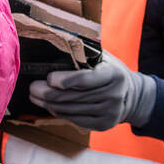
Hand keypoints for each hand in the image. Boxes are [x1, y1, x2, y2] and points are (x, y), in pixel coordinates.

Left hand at [27, 51, 156, 130]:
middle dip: (48, 93)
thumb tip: (54, 38)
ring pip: (70, 109)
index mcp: (114, 74)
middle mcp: (114, 94)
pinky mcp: (103, 124)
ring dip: (48, 103)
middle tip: (32, 87)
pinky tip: (49, 105)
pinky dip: (58, 112)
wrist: (132, 95)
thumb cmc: (108, 70)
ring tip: (35, 96)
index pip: (86, 79)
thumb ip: (83, 51)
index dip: (65, 80)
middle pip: (73, 97)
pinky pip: (74, 119)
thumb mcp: (103, 57)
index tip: (49, 78)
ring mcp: (110, 112)